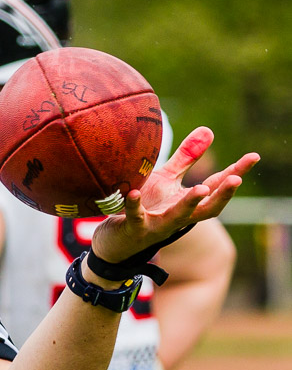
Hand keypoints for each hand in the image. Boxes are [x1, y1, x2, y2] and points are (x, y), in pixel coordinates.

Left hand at [90, 127, 257, 263]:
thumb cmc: (145, 205)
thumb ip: (186, 158)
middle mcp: (178, 216)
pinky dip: (135, 205)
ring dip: (190, 204)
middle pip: (207, 208)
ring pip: (177, 217)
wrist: (116, 239)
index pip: (217, 186)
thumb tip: (209, 130)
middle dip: (223, 195)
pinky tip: (133, 192)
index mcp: (188, 202)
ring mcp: (157, 224)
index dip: (236, 172)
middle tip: (237, 180)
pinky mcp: (134, 229)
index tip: (254, 157)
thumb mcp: (165, 179)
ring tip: (201, 189)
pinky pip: (135, 217)